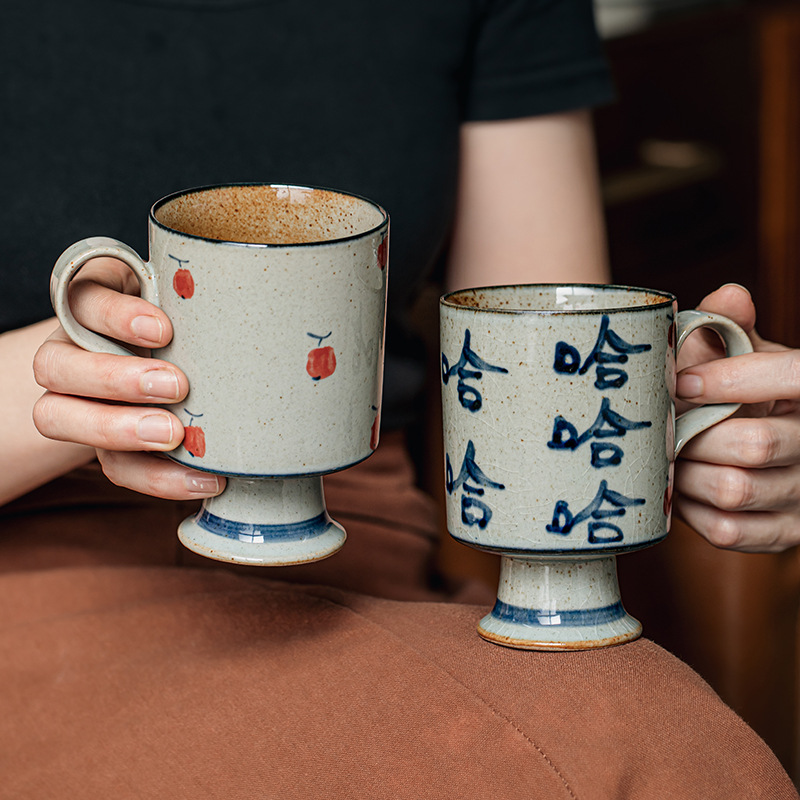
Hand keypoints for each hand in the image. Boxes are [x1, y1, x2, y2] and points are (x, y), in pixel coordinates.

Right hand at [32, 257, 225, 499]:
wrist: (184, 367)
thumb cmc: (188, 325)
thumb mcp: (189, 305)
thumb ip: (199, 303)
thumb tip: (253, 306)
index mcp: (89, 305)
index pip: (81, 300)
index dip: (115, 316)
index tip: (164, 330)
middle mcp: (69, 352)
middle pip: (53, 365)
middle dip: (114, 378)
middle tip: (175, 386)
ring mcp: (77, 401)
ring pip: (56, 417)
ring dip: (117, 429)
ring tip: (174, 436)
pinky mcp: (104, 445)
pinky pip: (114, 466)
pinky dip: (157, 477)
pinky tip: (201, 477)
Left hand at [673, 283, 799, 551]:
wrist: (770, 450)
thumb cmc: (747, 392)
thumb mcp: (746, 355)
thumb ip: (731, 328)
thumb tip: (728, 296)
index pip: (791, 378)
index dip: (730, 380)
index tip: (680, 382)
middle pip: (752, 444)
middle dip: (692, 436)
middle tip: (661, 429)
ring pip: (735, 489)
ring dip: (685, 474)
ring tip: (663, 458)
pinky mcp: (785, 533)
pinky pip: (729, 531)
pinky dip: (691, 511)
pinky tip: (677, 490)